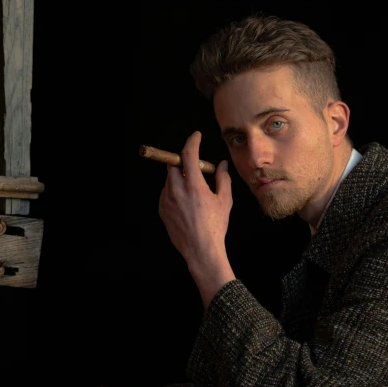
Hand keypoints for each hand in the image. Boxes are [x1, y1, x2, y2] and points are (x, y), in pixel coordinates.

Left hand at [159, 131, 235, 305]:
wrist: (200, 250)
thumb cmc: (215, 226)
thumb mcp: (225, 201)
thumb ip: (223, 179)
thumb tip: (222, 165)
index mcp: (194, 187)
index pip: (188, 154)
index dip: (192, 142)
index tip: (196, 137)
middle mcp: (177, 191)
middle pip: (174, 164)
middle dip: (184, 162)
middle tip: (196, 170)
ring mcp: (167, 200)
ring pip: (169, 179)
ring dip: (180, 178)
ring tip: (194, 191)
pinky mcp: (162, 209)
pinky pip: (166, 193)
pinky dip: (175, 191)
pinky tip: (187, 203)